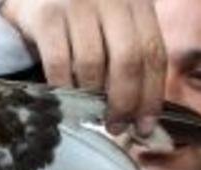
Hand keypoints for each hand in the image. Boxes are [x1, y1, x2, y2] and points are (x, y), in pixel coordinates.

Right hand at [0, 0, 165, 134]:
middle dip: (124, 101)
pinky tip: (65, 98)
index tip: (145, 124)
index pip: (153, 52)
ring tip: (91, 116)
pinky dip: (64, 87)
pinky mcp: (46, 16)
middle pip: (128, 61)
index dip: (152, 94)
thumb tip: (141, 106)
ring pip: (93, 64)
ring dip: (93, 98)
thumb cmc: (81, 6)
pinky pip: (58, 63)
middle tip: (116, 126)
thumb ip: (130, 46)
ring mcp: (77, 5)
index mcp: (137, 0)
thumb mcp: (115, 14)